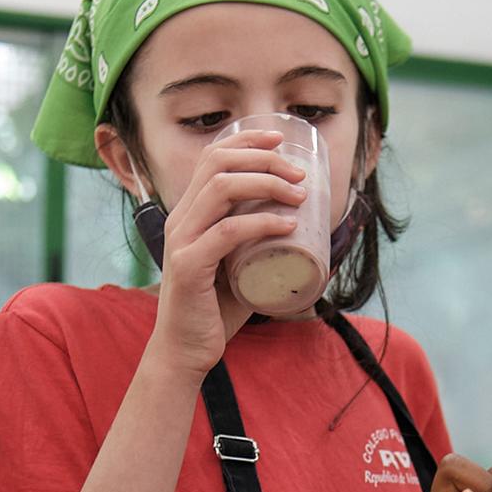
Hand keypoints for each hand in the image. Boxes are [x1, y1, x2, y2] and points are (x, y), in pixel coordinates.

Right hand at [144, 130, 306, 379]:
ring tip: (299, 195)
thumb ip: (261, 249)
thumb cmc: (216, 311)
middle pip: (218, 164)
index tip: (280, 139)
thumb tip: (310, 238)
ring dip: (266, 184)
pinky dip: (261, 223)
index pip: (212, 158)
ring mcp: (181, 242)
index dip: (246, 140)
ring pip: (221, 188)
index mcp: (190, 214)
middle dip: (264, 159)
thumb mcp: (241, 268)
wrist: (185, 352)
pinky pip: (227, 233)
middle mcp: (181, 221)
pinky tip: (287, 226)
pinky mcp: (189, 268)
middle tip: (300, 174)